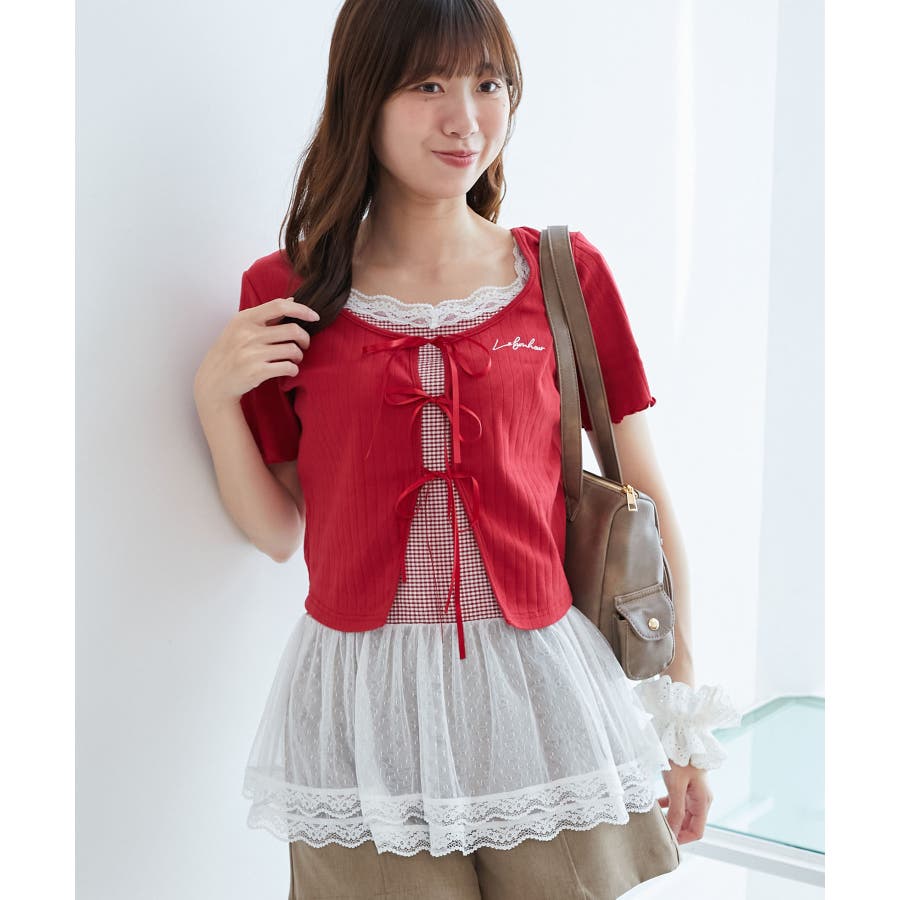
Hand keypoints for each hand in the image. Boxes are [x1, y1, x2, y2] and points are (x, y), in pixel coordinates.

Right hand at [194, 297, 318, 409]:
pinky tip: (289, 370)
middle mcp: (248, 334)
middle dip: (305, 339)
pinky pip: (288, 367)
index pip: (279, 306)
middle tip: (304, 345)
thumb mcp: (240, 328)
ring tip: (294, 359)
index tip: (314, 316)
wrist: (214, 381)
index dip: (301, 310)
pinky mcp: (257, 372)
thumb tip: (292, 300)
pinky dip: (293, 369)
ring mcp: (252, 353)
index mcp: (244, 319)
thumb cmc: (231, 351)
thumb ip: (265, 315)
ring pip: (293, 350)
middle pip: (293, 330)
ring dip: (299, 356)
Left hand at [659, 760, 713, 843]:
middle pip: (690, 824)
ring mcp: (694, 792)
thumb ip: (676, 810)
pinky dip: (668, 805)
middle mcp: (701, 799)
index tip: (667, 841)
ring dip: (671, 817)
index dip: (683, 839)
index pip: (697, 831)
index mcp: (703, 801)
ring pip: (683, 813)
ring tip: (656, 820)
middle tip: (658, 831)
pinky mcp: (686, 785)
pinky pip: (678, 801)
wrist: (681, 736)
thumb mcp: (676, 786)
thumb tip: (673, 833)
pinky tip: (656, 804)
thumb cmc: (681, 759)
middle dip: (676, 829)